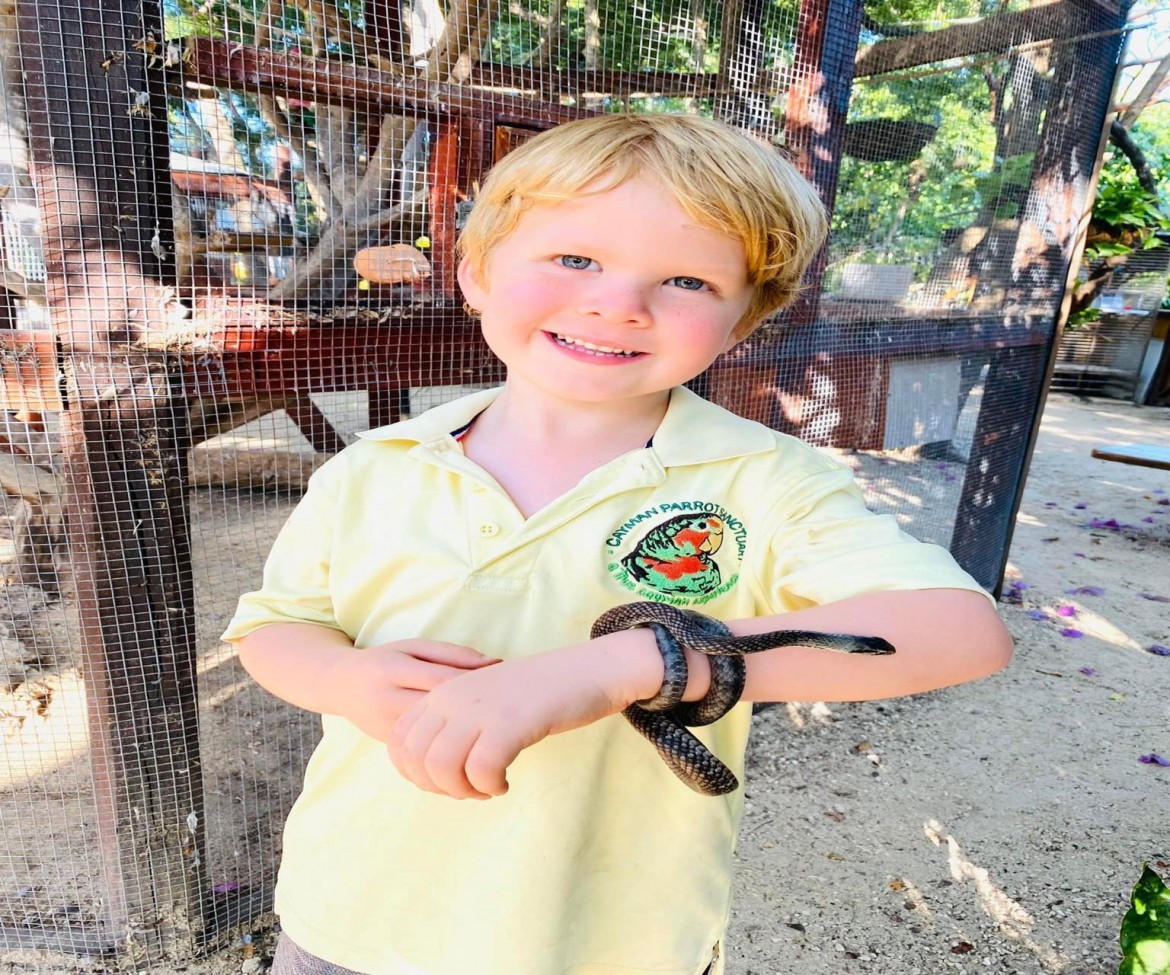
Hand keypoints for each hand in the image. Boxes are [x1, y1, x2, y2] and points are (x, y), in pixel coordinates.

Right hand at [336, 640, 499, 743]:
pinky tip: (474, 752)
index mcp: (394, 669)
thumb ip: (452, 654)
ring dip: (465, 741)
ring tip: (497, 739)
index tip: (505, 687)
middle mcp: (387, 700)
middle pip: (440, 713)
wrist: (340, 686)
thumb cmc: (386, 660)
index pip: (441, 680)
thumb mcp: (414, 647)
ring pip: (432, 740)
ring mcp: (386, 726)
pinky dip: (449, 753)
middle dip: (475, 716)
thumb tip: (495, 663)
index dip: (475, 685)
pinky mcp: (389, 745)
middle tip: (509, 717)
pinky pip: (422, 754)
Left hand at [386, 632, 656, 799]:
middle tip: (470, 787)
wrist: (587, 671)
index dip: (415, 773)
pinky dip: (490, 786)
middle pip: (416, 759)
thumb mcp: (484, 699)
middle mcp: (455, 696)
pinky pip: (481, 770)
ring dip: (463, 790)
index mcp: (444, 691)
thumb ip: (455, 722)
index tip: (448, 779)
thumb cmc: (538, 693)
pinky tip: (505, 782)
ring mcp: (481, 707)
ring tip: (487, 787)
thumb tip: (432, 767)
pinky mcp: (510, 722)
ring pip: (441, 767)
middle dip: (438, 787)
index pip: (400, 741)